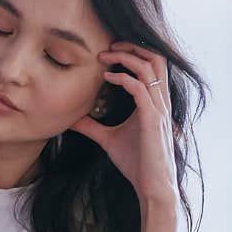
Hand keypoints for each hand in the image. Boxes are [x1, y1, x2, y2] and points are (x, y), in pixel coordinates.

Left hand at [69, 41, 178, 210]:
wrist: (151, 186)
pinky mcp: (153, 119)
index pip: (152, 65)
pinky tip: (107, 78)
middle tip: (108, 45)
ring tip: (105, 56)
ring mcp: (158, 109)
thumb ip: (92, 126)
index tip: (108, 51)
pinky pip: (141, 88)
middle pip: (157, 58)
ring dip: (126, 57)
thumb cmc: (136, 163)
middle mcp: (160, 101)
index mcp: (154, 102)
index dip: (133, 52)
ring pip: (150, 68)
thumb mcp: (108, 139)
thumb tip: (71, 119)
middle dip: (133, 47)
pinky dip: (124, 78)